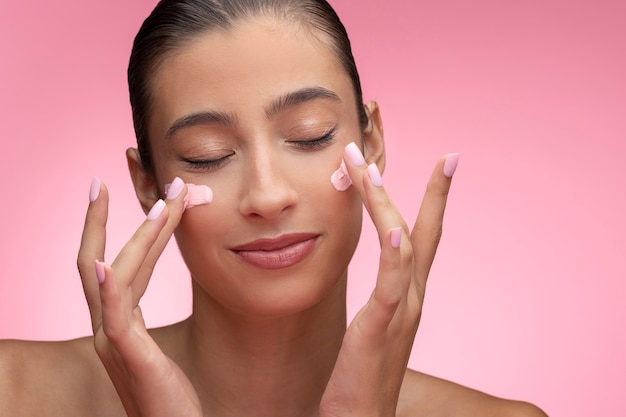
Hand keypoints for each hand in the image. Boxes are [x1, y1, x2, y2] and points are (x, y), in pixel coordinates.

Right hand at [77, 177, 201, 416]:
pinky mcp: (128, 355)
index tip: (122, 193)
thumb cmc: (168, 396)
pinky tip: (105, 261)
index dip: (114, 229)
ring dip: (138, 236)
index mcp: (116, 323)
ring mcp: (113, 341)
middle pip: (98, 262)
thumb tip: (144, 288)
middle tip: (115, 177)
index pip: (109, 266)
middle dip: (106, 219)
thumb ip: (142, 318)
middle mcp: (107, 328)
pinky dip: (108, 286)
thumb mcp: (154, 348)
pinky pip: (115, 314)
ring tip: (161, 203)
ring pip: (114, 276)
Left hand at [320, 143, 457, 416]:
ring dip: (387, 205)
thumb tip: (378, 274)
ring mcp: (400, 313)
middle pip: (424, 234)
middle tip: (445, 155)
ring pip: (401, 247)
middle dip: (434, 193)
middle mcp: (411, 299)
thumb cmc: (360, 375)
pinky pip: (390, 286)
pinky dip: (394, 256)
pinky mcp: (380, 328)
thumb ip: (380, 296)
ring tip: (372, 170)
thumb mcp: (373, 325)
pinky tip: (393, 229)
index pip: (423, 239)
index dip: (436, 201)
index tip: (445, 165)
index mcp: (407, 296)